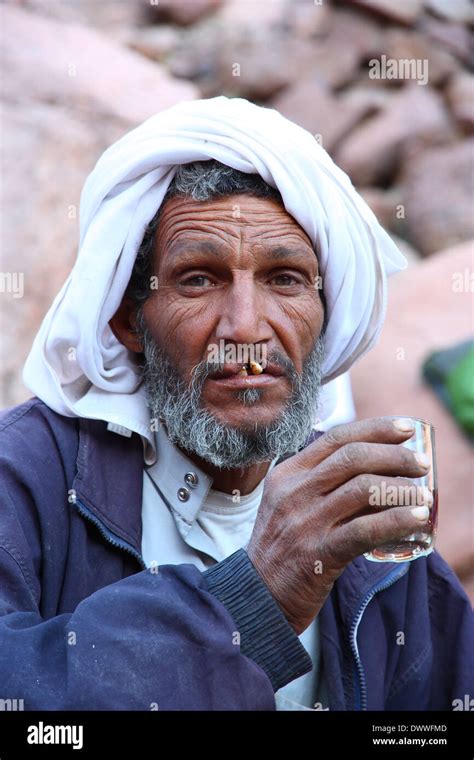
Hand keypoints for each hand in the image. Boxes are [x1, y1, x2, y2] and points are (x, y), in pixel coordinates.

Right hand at [247, 417, 431, 634]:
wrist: (257, 595)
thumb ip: (320, 483)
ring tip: (424, 496)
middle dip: (395, 456)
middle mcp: (294, 491)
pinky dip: (397, 520)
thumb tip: (377, 469)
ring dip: (402, 489)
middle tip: (421, 464)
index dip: (376, 429)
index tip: (406, 428)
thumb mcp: (288, 503)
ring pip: (363, 489)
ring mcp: (305, 522)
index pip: (336, 438)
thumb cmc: (282, 547)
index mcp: (288, 473)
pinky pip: (365, 529)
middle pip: (353, 458)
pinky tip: (417, 518)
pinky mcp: (318, 553)